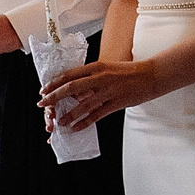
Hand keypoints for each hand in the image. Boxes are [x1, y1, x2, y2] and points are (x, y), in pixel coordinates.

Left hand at [39, 57, 161, 132]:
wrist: (152, 74)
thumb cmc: (130, 71)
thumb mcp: (108, 68)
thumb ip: (92, 77)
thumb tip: (76, 88)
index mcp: (96, 66)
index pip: (69, 74)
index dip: (54, 83)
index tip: (44, 89)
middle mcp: (100, 77)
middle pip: (71, 88)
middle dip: (54, 97)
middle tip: (42, 103)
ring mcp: (108, 91)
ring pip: (83, 104)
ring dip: (68, 114)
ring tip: (59, 122)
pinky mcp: (117, 103)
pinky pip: (97, 114)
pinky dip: (85, 122)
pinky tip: (76, 128)